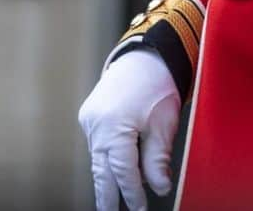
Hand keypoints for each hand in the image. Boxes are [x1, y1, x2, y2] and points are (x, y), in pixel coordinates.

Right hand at [78, 48, 179, 210]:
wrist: (142, 56)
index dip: (133, 194)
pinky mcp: (89, 115)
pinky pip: (97, 146)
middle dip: (107, 196)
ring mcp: (89, 119)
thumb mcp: (163, 125)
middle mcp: (95, 123)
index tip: (142, 210)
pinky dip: (105, 161)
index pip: (123, 172)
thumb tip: (159, 188)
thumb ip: (157, 159)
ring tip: (115, 202)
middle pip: (101, 170)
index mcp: (114, 125)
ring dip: (107, 179)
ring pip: (97, 159)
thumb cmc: (156, 87)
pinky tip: (113, 175)